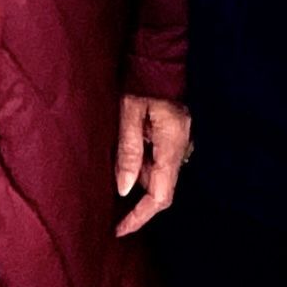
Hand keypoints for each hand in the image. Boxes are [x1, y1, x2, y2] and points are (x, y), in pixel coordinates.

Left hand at [112, 95, 192, 235]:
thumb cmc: (142, 81)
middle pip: (159, 188)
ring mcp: (176, 142)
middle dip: (135, 201)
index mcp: (171, 146)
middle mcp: (179, 149)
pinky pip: (155, 159)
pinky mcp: (170, 135)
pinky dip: (139, 165)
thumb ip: (128, 152)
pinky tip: (123, 157)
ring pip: (156, 174)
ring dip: (134, 179)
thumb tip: (123, 189)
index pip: (160, 196)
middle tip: (108, 207)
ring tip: (109, 175)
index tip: (119, 230)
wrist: (158, 56)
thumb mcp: (130, 115)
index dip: (139, 217)